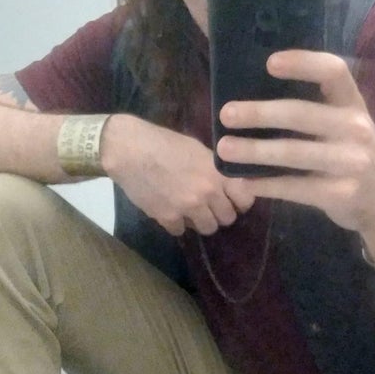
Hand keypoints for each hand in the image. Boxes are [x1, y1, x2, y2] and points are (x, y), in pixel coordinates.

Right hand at [103, 115, 254, 235]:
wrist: (130, 150)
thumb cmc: (164, 143)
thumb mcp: (197, 149)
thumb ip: (215, 169)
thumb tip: (226, 183)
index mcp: (217, 173)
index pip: (245, 200)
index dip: (240, 202)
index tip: (232, 201)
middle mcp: (207, 193)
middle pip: (227, 218)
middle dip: (219, 213)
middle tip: (209, 206)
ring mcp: (188, 207)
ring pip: (208, 228)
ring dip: (200, 221)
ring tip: (190, 210)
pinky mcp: (167, 217)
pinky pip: (181, 231)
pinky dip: (176, 223)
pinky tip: (169, 210)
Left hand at [216, 51, 374, 232]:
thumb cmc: (352, 155)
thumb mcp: (346, 125)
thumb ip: (316, 108)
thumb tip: (253, 92)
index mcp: (354, 104)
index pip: (333, 71)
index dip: (303, 63)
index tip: (269, 63)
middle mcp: (356, 129)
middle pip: (301, 114)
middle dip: (260, 114)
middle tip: (226, 114)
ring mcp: (351, 163)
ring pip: (293, 153)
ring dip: (253, 151)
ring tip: (224, 149)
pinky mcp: (341, 194)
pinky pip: (295, 187)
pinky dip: (266, 185)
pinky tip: (243, 182)